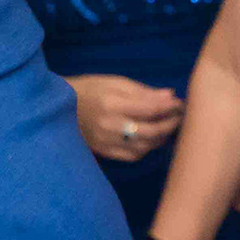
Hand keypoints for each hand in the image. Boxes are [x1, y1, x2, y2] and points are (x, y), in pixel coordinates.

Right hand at [67, 72, 182, 163]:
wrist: (60, 106)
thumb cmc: (90, 89)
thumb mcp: (116, 82)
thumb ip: (143, 91)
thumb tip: (170, 97)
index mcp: (112, 104)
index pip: (150, 109)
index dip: (170, 107)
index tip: (180, 104)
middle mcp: (109, 125)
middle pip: (150, 131)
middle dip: (170, 124)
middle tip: (179, 118)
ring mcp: (106, 141)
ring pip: (144, 146)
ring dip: (160, 138)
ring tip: (166, 128)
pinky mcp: (103, 151)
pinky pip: (132, 156)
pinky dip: (146, 149)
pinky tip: (149, 140)